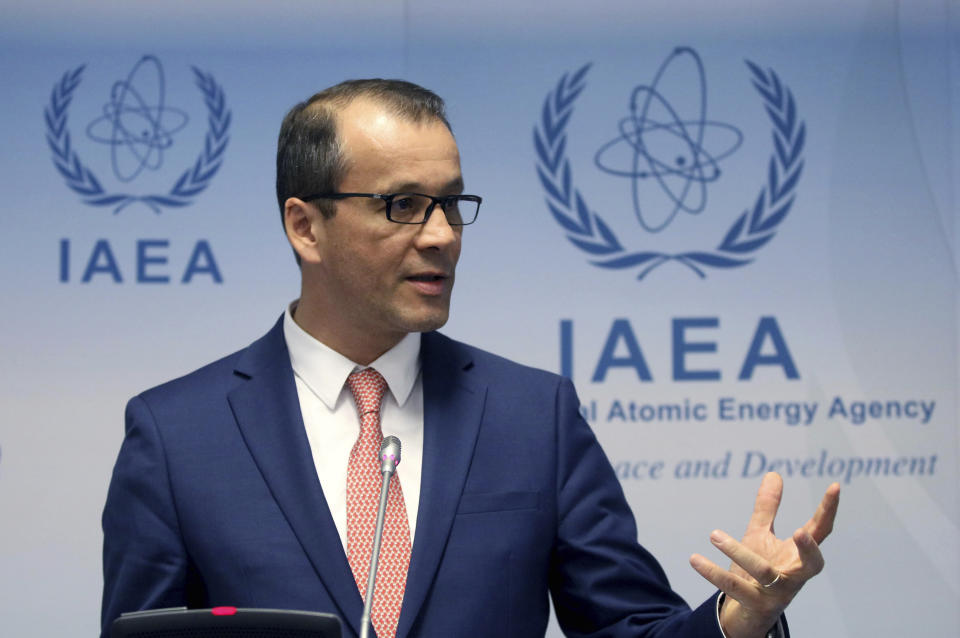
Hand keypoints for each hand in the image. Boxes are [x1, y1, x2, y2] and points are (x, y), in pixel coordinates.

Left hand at [688, 472, 839, 637]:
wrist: (749, 612)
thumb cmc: (761, 568)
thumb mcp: (762, 535)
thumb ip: (768, 508)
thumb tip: (774, 473)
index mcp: (799, 555)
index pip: (820, 530)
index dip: (829, 509)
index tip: (835, 485)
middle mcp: (794, 575)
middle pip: (811, 564)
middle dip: (809, 550)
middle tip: (800, 532)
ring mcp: (777, 592)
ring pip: (763, 573)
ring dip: (738, 552)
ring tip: (714, 534)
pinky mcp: (755, 604)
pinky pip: (734, 588)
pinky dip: (713, 573)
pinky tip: (695, 559)